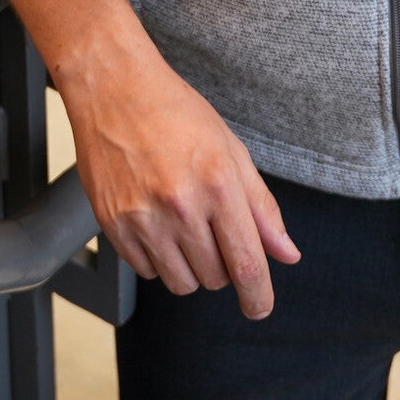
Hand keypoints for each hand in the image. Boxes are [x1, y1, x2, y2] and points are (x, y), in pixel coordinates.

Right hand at [53, 19, 300, 318]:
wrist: (116, 91)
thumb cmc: (178, 114)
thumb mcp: (232, 151)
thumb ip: (261, 207)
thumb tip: (287, 254)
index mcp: (218, 183)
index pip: (246, 263)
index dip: (259, 295)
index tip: (261, 308)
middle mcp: (180, 205)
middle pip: (215, 277)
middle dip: (223, 265)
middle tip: (214, 228)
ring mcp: (142, 218)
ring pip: (180, 282)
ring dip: (191, 267)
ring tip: (185, 225)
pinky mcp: (113, 226)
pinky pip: (146, 272)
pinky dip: (158, 259)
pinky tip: (158, 223)